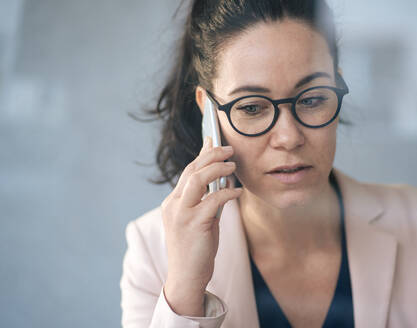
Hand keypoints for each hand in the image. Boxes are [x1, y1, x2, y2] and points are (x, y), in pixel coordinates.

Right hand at [161, 136, 241, 314]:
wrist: (186, 277)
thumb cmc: (194, 248)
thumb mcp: (198, 219)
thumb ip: (205, 199)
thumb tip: (221, 178)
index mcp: (172, 202)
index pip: (188, 171)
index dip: (202, 154)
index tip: (213, 141)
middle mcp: (173, 204)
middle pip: (192, 169)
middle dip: (212, 155)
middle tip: (229, 149)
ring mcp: (181, 213)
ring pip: (198, 178)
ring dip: (218, 168)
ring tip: (233, 165)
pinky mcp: (194, 223)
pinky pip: (214, 199)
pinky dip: (228, 192)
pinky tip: (237, 191)